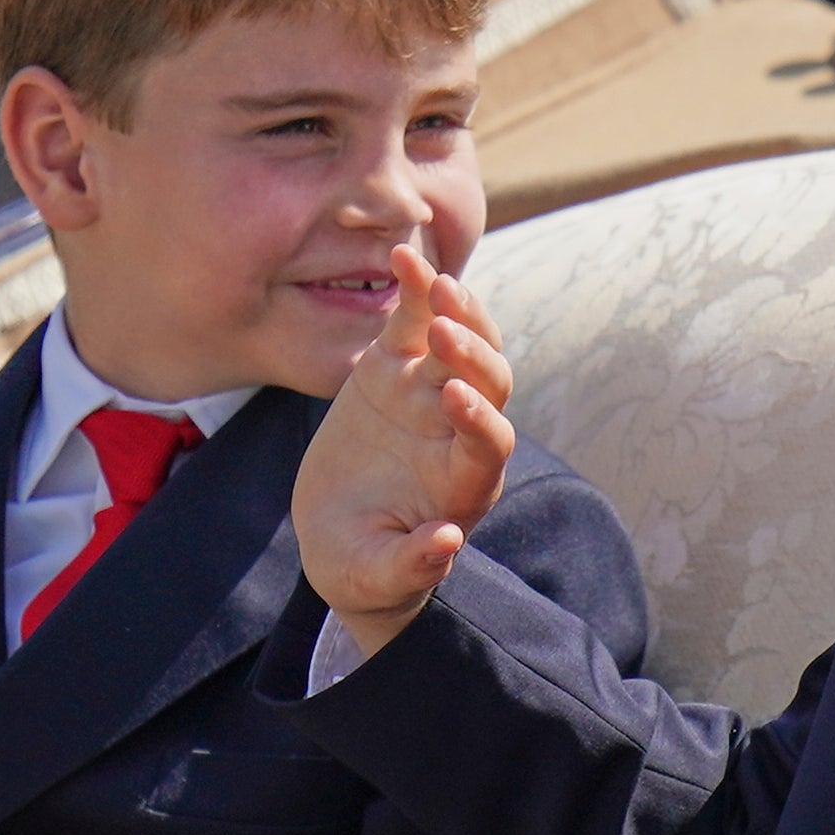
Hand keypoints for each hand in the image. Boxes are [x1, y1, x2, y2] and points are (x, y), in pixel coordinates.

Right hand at [292, 245, 517, 653]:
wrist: (343, 539)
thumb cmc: (366, 568)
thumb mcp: (376, 578)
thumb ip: (410, 566)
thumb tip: (447, 544)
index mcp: (465, 483)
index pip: (489, 444)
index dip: (479, 420)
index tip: (455, 399)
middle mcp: (460, 432)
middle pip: (491, 385)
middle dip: (474, 358)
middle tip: (445, 333)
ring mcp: (431, 394)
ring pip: (465, 344)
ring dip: (460, 314)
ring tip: (438, 283)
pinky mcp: (398, 368)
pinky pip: (416, 322)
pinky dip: (417, 290)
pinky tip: (404, 256)